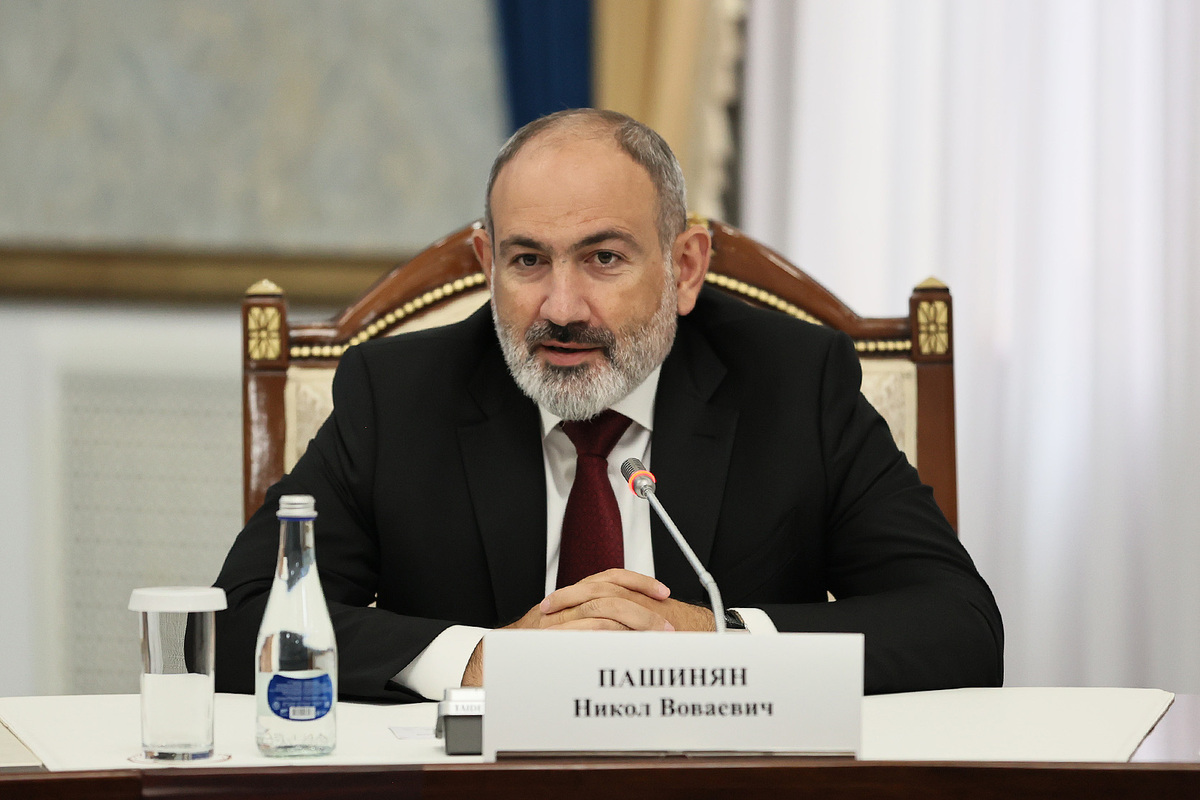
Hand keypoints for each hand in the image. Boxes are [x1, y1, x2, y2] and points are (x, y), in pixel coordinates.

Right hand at [460, 569, 715, 685]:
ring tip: (655, 638)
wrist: (496, 664)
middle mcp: (564, 605)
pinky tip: (627, 646)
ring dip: (634, 623)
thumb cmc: (534, 651)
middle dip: (643, 608)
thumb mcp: (567, 630)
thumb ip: (593, 624)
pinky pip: (586, 633)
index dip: (638, 581)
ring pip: (602, 611)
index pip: (609, 578)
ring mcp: (557, 622)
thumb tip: (636, 630)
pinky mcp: (551, 640)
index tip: (663, 592)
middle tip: (666, 625)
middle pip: (610, 594)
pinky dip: (609, 637)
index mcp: (571, 598)